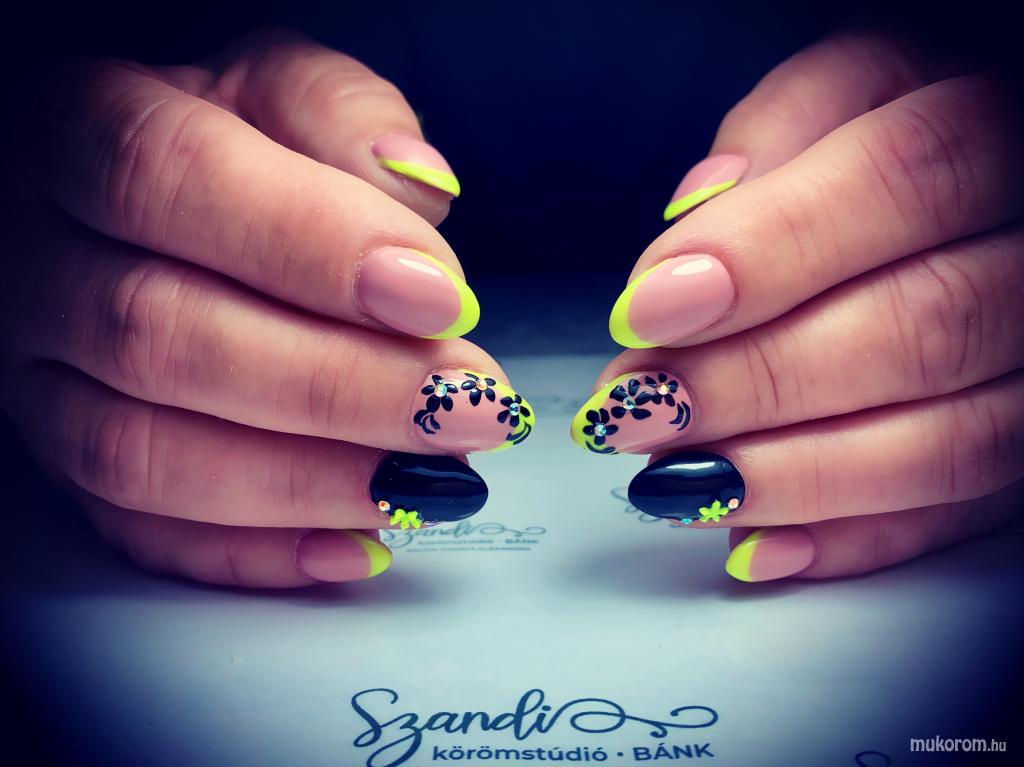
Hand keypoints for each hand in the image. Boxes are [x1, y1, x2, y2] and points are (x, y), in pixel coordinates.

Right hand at [1, 29, 533, 587]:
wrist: (146, 211)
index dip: (312, 248)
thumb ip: (340, 118)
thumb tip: (416, 187)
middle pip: (162, 339)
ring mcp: (40, 378)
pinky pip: (139, 532)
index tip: (442, 301)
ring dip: (306, 482)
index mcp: (80, 133)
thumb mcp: (279, 89)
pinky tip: (355, 542)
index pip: (170, 180)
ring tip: (432, 478)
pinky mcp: (69, 462)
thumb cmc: (225, 145)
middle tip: (469, 404)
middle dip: (338, 386)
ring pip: (141, 455)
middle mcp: (37, 264)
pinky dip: (255, 551)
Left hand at [571, 32, 1022, 580]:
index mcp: (997, 134)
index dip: (768, 252)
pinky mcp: (1022, 445)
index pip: (904, 182)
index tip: (647, 308)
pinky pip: (959, 516)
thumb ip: (781, 133)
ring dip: (789, 475)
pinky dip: (848, 539)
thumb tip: (696, 221)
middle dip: (756, 380)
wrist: (975, 197)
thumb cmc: (894, 138)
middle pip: (921, 329)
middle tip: (638, 405)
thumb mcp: (847, 91)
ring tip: (671, 476)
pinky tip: (752, 543)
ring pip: (951, 443)